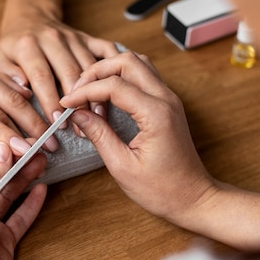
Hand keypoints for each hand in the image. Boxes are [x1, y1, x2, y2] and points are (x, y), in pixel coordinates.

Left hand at [0, 6, 120, 125]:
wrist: (30, 18)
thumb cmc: (13, 48)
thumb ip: (6, 78)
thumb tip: (23, 91)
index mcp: (28, 45)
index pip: (41, 75)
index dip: (50, 100)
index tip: (56, 121)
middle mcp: (53, 38)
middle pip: (70, 72)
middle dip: (77, 101)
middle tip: (80, 127)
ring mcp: (73, 38)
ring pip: (90, 66)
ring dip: (96, 93)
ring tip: (99, 118)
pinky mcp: (88, 38)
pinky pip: (107, 51)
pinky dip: (115, 67)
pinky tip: (119, 88)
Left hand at [0, 141, 47, 259]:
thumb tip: (3, 149)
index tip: (10, 131)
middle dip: (12, 162)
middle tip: (33, 144)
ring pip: (7, 194)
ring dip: (24, 178)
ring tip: (42, 159)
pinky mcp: (1, 240)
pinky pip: (18, 216)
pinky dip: (30, 203)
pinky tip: (42, 187)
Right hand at [60, 52, 214, 223]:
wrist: (193, 198)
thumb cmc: (162, 189)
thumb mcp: (122, 166)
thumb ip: (99, 135)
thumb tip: (77, 114)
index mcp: (156, 114)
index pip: (113, 86)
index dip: (84, 91)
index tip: (66, 104)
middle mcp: (166, 99)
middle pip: (127, 61)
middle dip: (96, 72)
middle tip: (76, 93)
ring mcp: (169, 99)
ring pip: (137, 64)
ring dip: (110, 72)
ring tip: (90, 95)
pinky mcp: (167, 105)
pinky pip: (143, 78)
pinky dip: (121, 80)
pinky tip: (106, 100)